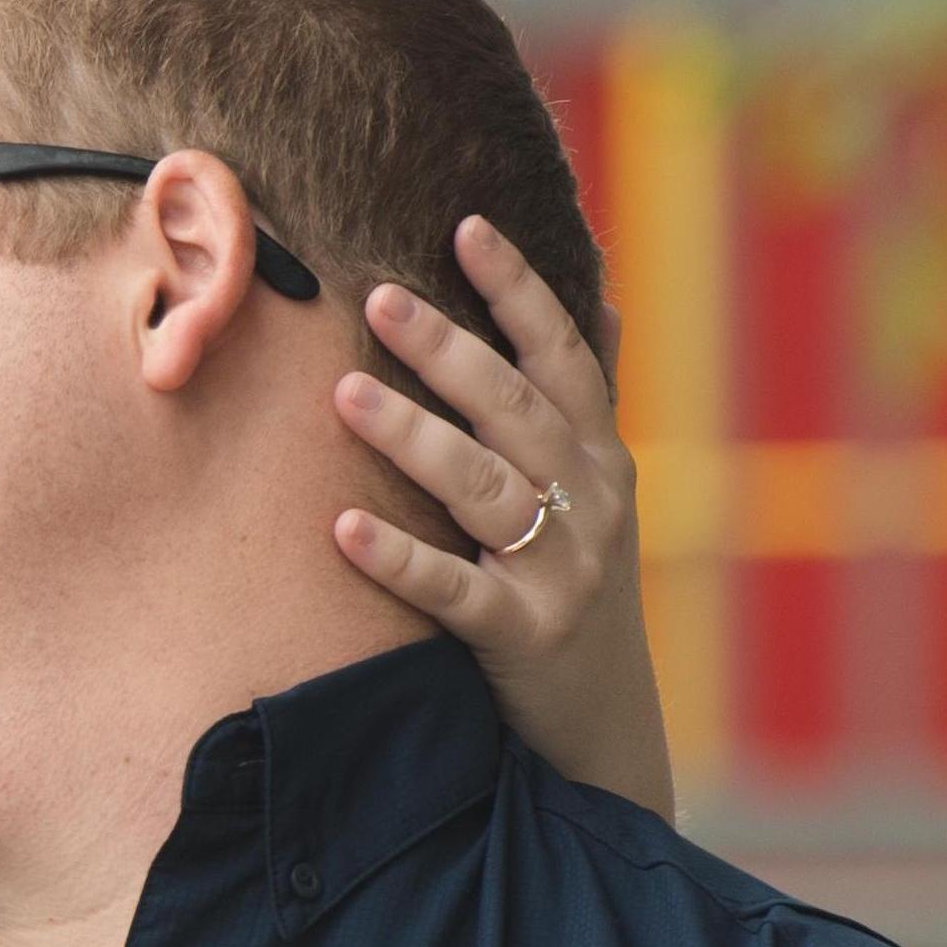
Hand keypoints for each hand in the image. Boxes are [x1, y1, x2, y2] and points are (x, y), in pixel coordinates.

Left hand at [333, 216, 675, 820]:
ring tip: (344, 395)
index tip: (465, 226)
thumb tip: (603, 300)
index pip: (561, 354)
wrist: (602, 721)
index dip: (518, 289)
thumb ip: (588, 400)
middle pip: (513, 408)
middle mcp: (590, 499)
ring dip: (414, 436)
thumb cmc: (577, 586)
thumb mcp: (597, 490)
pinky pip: (453, 590)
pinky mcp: (524, 636)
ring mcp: (562, 568)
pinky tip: (343, 527)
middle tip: (378, 297)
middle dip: (449, 348)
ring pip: (482, 487)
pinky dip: (399, 557)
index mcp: (599, 455)